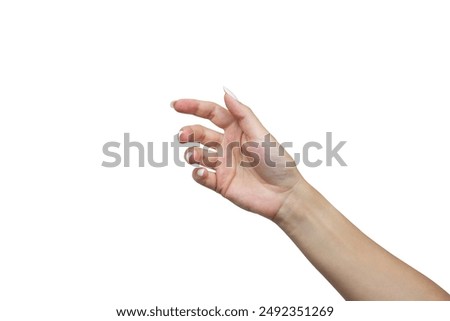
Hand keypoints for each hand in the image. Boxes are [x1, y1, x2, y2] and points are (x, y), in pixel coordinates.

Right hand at [172, 88, 302, 219]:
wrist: (284, 195)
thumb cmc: (278, 162)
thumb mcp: (261, 134)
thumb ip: (242, 113)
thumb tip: (225, 90)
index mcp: (237, 130)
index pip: (212, 113)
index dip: (193, 107)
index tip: (176, 105)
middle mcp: (227, 145)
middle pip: (200, 133)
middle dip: (188, 132)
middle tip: (182, 136)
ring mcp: (222, 164)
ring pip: (196, 154)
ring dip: (191, 153)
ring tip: (195, 157)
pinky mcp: (220, 183)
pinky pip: (201, 176)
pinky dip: (197, 173)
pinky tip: (203, 172)